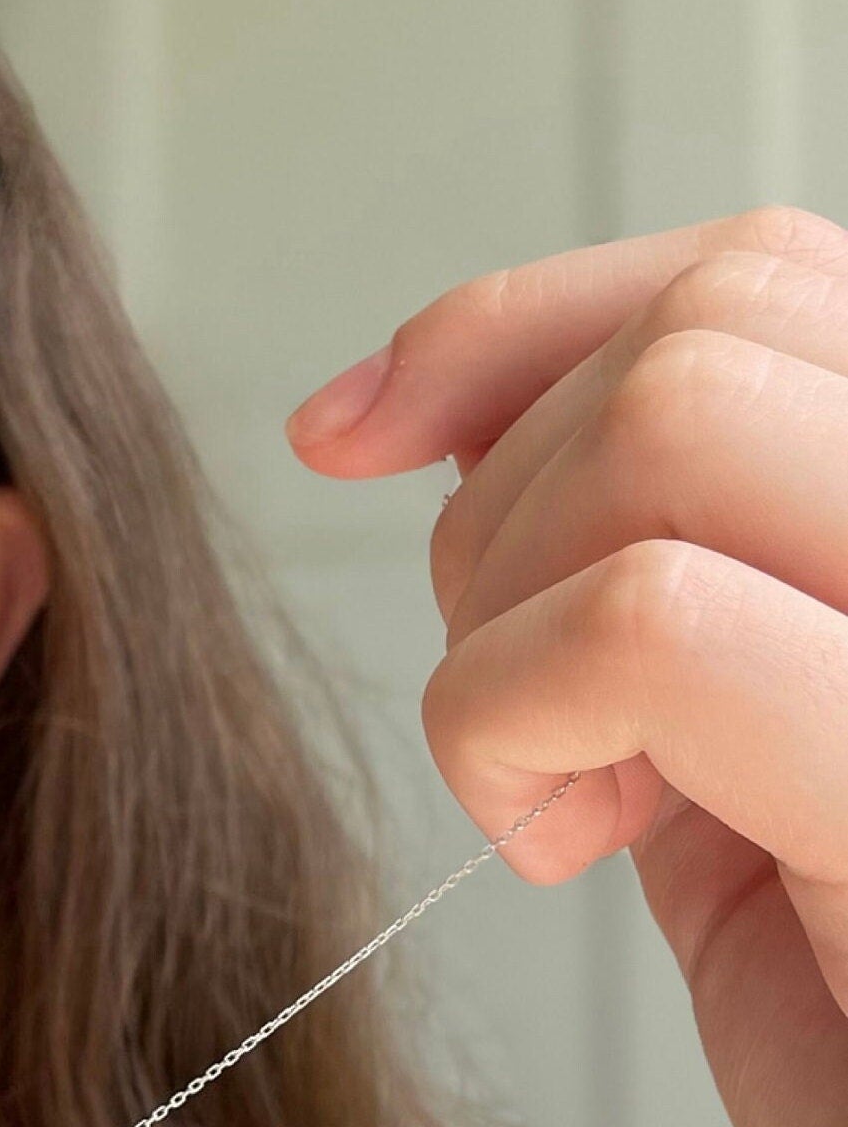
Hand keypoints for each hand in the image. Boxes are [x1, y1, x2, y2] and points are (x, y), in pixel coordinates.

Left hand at [285, 204, 847, 1126]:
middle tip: (510, 710)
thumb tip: (486, 479)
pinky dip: (515, 725)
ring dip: (510, 617)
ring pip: (675, 424)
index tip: (349, 427)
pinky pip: (641, 627)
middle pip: (711, 325)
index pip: (768, 276)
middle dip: (505, 496)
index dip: (517, 324)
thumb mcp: (777, 798)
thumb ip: (690, 621)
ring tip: (560, 796)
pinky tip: (566, 850)